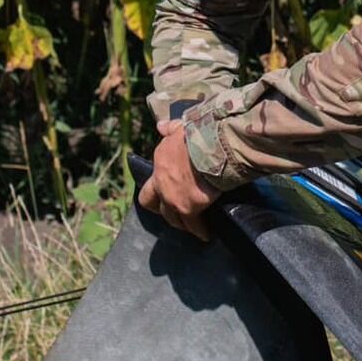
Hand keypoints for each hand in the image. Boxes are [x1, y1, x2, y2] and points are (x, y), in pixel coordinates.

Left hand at [137, 119, 220, 240]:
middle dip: (159, 208)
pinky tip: (207, 234)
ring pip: (171, 218)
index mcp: (159, 161)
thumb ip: (170, 129)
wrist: (211, 148)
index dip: (158, 185)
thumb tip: (160, 125)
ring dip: (181, 222)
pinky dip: (201, 231)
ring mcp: (172, 198)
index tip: (168, 187)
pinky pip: (194, 225)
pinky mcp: (188, 209)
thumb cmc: (198, 135)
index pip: (152, 178)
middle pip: (150, 203)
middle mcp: (161, 183)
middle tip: (172, 211)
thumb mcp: (180, 128)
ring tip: (192, 225)